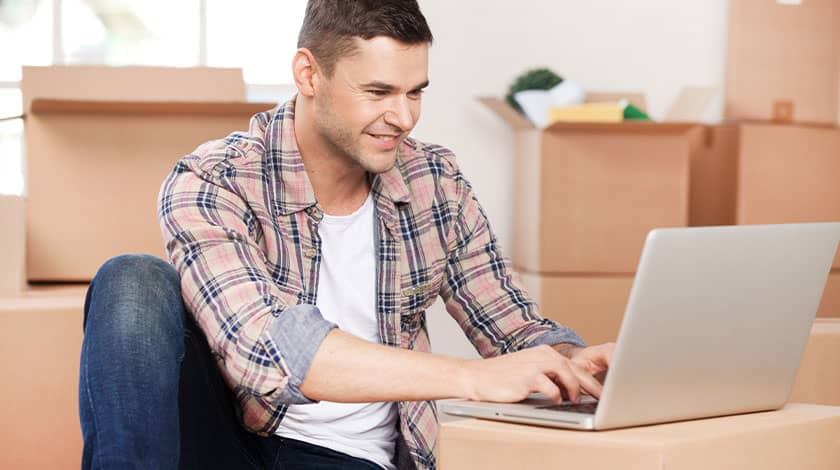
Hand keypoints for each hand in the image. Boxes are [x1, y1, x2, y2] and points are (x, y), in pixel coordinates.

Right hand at [460, 344, 606, 404]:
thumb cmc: (504, 377)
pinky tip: (556, 401)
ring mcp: (535, 365)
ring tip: (575, 401)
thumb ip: (550, 376)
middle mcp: (542, 355)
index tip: (601, 392)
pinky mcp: (528, 377)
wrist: (478, 376)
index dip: (590, 379)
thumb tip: (573, 391)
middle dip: (591, 385)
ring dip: (574, 390)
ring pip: (567, 375)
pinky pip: (551, 389)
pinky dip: (557, 396)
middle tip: (602, 398)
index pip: (573, 365)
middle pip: (575, 369)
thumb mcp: (530, 371)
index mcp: (544, 352)